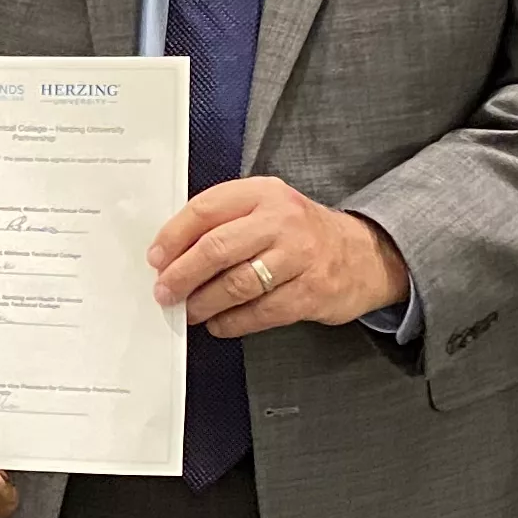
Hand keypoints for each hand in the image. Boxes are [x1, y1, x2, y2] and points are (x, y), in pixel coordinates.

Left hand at [150, 177, 408, 337]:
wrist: (362, 254)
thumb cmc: (300, 233)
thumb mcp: (267, 208)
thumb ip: (225, 221)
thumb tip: (171, 253)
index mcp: (264, 193)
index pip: (206, 209)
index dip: (174, 236)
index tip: (155, 258)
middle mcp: (282, 221)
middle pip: (217, 248)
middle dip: (182, 274)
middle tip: (165, 291)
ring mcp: (299, 258)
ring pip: (236, 284)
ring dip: (204, 302)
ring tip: (189, 311)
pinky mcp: (310, 292)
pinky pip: (259, 312)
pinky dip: (231, 322)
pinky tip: (218, 324)